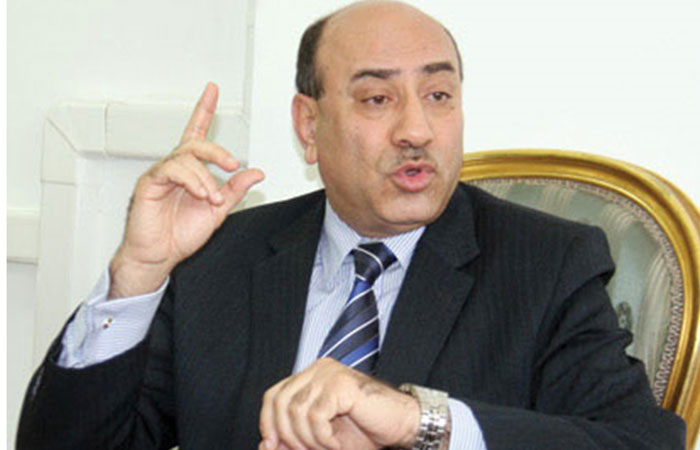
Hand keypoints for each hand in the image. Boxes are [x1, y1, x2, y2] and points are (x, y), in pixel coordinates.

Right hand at [108, 82, 264, 298]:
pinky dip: (190, 179)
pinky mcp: (149, 183)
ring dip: (205, 176)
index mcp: (191, 170)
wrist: (160, 256)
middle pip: (196, 143)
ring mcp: (161, 174)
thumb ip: (235, 189)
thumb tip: (256, 172)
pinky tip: (199, 192)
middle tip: (232, 164)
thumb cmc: (181, 234)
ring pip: (186, 157)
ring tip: (212, 197)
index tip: (212, 89)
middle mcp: (175, 167)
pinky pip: (171, 170)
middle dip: (217, 151)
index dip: (204, 110)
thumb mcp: (218, 210)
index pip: (197, 133)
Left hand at [258, 358, 419, 449]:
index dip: (268, 422)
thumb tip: (265, 444)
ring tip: (327, 449)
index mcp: (311, 377)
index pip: (273, 395)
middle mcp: (318, 370)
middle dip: (288, 436)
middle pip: (280, 403)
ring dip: (308, 440)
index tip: (273, 445)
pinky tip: (336, 444)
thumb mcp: (321, 440)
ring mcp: (330, 373)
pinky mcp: (341, 384)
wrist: (403, 425)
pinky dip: (323, 438)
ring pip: (296, 411)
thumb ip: (293, 440)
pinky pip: (316, 416)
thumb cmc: (366, 431)